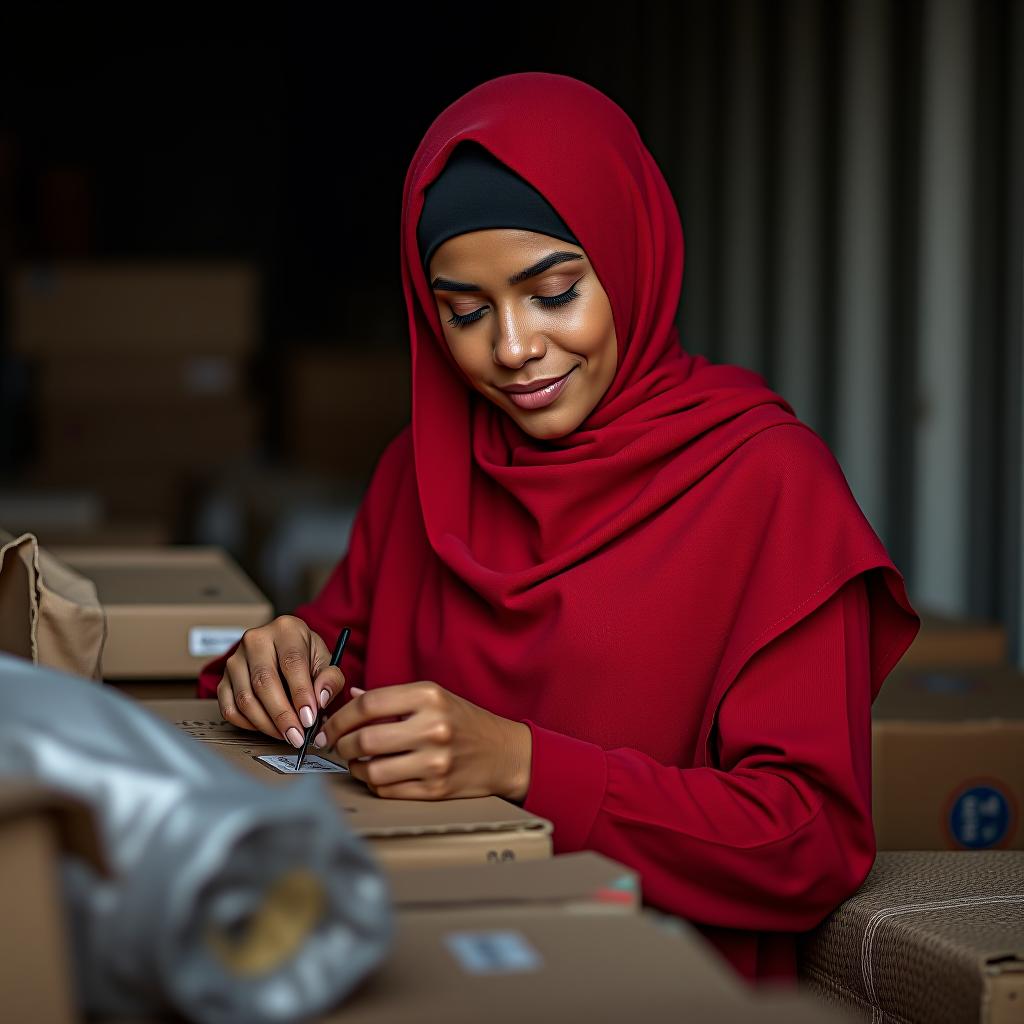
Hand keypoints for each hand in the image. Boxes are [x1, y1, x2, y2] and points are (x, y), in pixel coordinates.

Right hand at [216, 615, 344, 747]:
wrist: (284, 651)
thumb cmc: (306, 657)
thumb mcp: (325, 661)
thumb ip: (330, 678)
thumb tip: (320, 698)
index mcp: (286, 629)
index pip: (291, 662)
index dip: (300, 693)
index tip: (309, 718)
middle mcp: (255, 639)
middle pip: (264, 682)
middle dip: (282, 715)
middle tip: (297, 736)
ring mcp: (235, 659)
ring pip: (245, 698)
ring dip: (267, 724)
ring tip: (286, 735)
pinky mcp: (223, 679)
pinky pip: (230, 708)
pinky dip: (248, 724)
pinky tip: (267, 728)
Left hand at [322, 681, 531, 801]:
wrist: (504, 753)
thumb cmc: (464, 722)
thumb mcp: (434, 697)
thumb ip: (392, 698)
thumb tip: (351, 698)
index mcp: (429, 697)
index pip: (369, 704)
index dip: (340, 717)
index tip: (330, 726)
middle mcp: (433, 727)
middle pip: (365, 739)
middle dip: (341, 745)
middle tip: (337, 745)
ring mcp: (435, 761)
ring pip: (372, 769)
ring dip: (355, 767)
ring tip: (357, 761)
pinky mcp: (435, 789)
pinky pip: (387, 790)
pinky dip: (374, 783)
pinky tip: (376, 774)